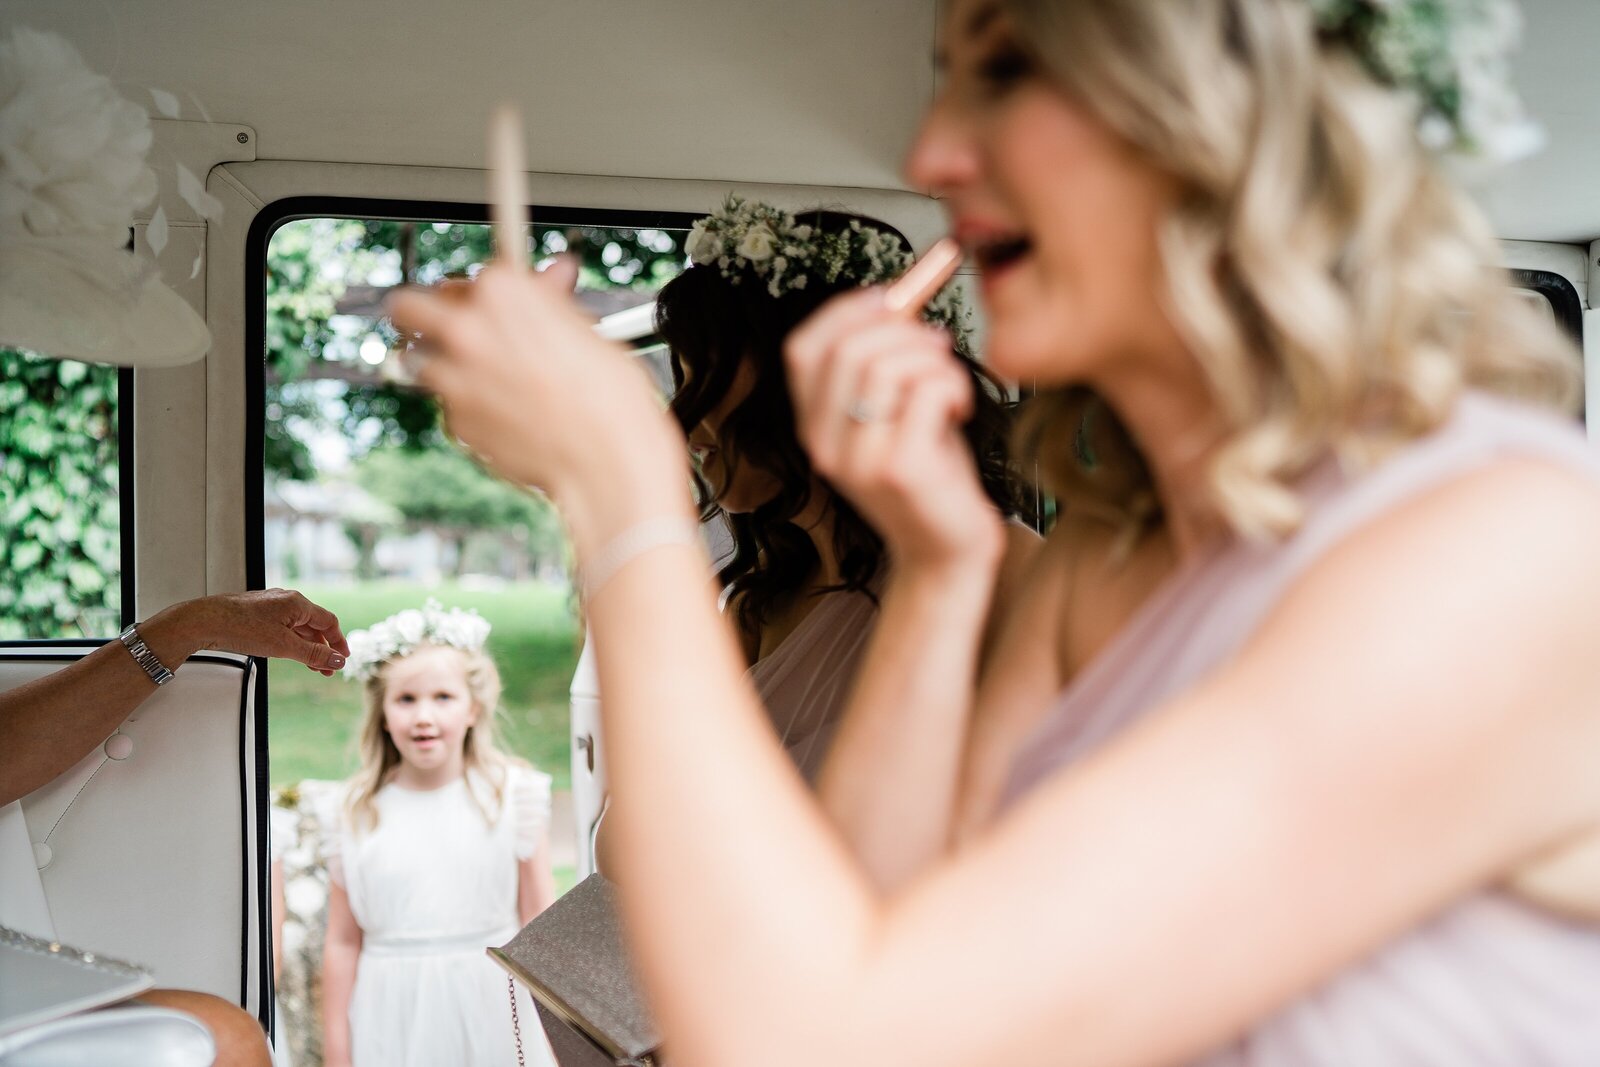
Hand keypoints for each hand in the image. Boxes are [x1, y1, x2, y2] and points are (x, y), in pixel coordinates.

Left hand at [144, 589, 349, 674]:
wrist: (203, 621)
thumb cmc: (240, 627)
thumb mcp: (283, 645)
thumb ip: (313, 654)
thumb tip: (337, 660)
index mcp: (297, 603)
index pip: (328, 621)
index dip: (338, 641)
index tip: (342, 658)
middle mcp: (286, 600)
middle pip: (314, 625)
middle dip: (322, 648)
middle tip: (326, 669)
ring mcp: (271, 606)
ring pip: (298, 627)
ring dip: (307, 647)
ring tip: (310, 666)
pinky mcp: (258, 613)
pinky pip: (283, 627)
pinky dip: (291, 642)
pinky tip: (289, 653)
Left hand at [384, 260, 684, 514]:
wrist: (605, 459)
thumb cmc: (609, 396)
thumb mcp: (587, 332)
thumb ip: (552, 303)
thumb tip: (554, 278)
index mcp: (503, 291)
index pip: (470, 278)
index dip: (484, 294)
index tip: (497, 307)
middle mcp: (467, 328)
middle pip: (407, 306)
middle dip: (423, 314)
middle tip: (447, 326)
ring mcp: (453, 377)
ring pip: (417, 360)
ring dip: (440, 364)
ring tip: (480, 377)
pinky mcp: (454, 422)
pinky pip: (447, 407)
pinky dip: (466, 408)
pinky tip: (504, 415)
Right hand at [785, 289, 1003, 572]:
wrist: (948, 551)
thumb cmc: (930, 477)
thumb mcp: (895, 414)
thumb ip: (885, 363)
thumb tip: (902, 293)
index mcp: (813, 428)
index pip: (803, 348)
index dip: (846, 311)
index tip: (891, 298)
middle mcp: (823, 445)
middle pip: (847, 349)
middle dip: (903, 330)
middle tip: (938, 345)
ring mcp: (857, 461)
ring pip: (887, 366)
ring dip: (933, 361)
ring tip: (951, 385)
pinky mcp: (899, 470)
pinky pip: (924, 392)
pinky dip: (953, 386)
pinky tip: (959, 410)